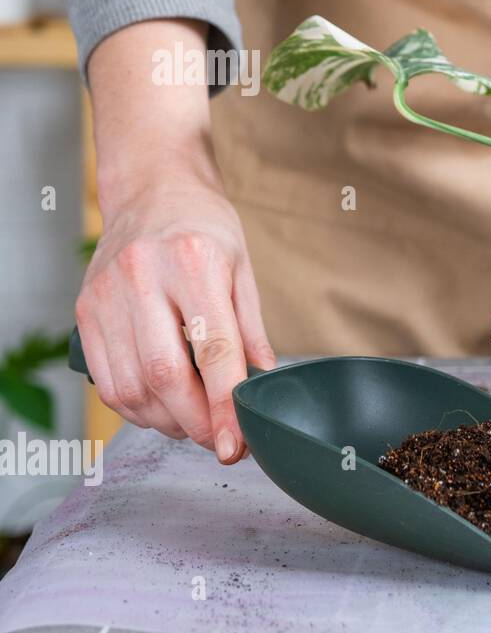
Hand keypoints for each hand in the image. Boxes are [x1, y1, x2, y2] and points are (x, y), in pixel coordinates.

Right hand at [76, 167, 274, 462]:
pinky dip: (136, 407)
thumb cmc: (205, 227)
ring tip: (194, 421)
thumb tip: (263, 387)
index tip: (236, 444)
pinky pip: (107, 380)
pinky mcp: (84, 310)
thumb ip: (252, 332)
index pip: (214, 351)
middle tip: (219, 440)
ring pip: (131, 387)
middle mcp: (143, 277)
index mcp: (195, 262)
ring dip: (166, 421)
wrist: (152, 188)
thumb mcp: (243, 269)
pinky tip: (162, 405)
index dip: (226, 406)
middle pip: (165, 376)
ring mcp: (106, 294)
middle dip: (196, 423)